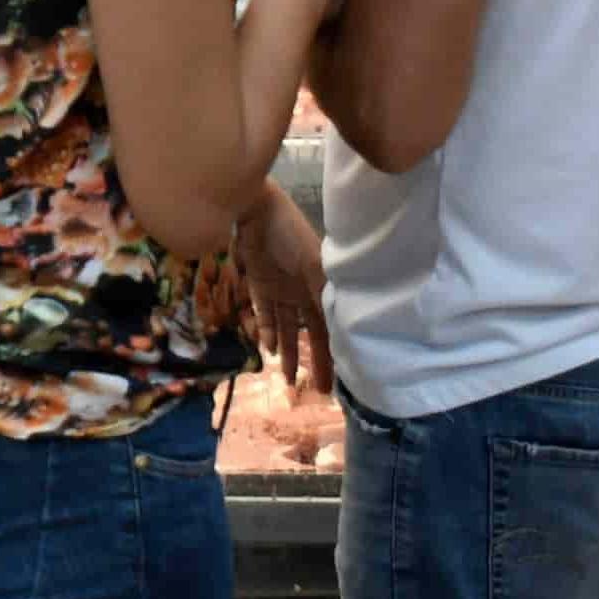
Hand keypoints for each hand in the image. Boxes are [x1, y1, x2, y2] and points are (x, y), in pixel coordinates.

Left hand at [236, 183, 333, 394]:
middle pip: (312, 334)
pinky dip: (268, 331)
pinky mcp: (259, 285)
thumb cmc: (288, 233)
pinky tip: (269, 349)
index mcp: (321, 288)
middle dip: (315, 360)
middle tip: (317, 390)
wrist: (255, 208)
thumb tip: (344, 325)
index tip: (341, 381)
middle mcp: (304, 293)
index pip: (331, 328)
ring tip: (288, 379)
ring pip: (288, 328)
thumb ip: (324, 293)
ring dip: (288, 352)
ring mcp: (282, 290)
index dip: (335, 354)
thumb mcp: (312, 264)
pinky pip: (266, 314)